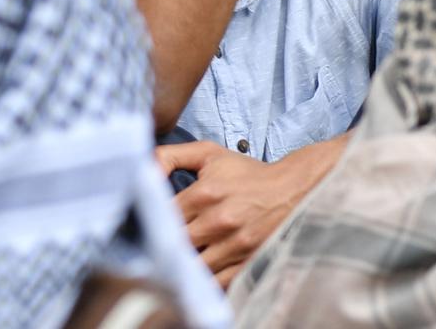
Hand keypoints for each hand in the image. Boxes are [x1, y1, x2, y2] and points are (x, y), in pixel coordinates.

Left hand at [157, 140, 329, 286]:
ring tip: (173, 260)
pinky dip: (205, 281)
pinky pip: (219, 282)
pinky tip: (196, 275)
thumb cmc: (246, 172)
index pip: (161, 216)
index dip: (148, 222)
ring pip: (194, 266)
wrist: (295, 188)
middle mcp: (219, 221)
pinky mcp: (250, 261)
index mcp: (204, 194)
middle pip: (175, 244)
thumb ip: (168, 157)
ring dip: (182, 265)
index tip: (143, 223)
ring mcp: (236, 245)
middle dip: (161, 245)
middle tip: (153, 244)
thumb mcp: (207, 153)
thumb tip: (140, 170)